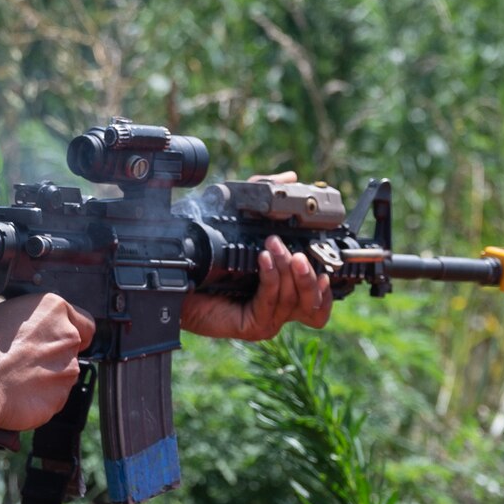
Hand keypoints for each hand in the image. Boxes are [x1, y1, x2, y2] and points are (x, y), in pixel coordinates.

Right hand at [0, 293, 94, 430]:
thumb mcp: (2, 316)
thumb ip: (31, 320)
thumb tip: (37, 328)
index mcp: (54, 308)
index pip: (84, 323)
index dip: (70, 332)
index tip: (53, 340)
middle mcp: (67, 336)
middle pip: (74, 348)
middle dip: (55, 355)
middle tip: (25, 361)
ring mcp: (68, 368)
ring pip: (64, 374)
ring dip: (48, 377)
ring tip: (17, 378)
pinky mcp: (61, 397)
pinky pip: (55, 397)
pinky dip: (42, 397)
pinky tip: (18, 393)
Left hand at [182, 172, 333, 338]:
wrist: (176, 278)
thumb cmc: (206, 251)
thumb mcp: (240, 215)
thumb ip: (265, 195)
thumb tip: (290, 179)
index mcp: (283, 286)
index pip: (318, 294)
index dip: (327, 282)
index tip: (327, 258)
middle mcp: (279, 305)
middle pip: (314, 302)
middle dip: (309, 274)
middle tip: (297, 252)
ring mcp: (268, 317)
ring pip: (295, 301)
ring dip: (289, 272)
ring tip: (275, 248)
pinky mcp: (253, 324)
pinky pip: (270, 302)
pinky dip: (271, 279)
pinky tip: (264, 260)